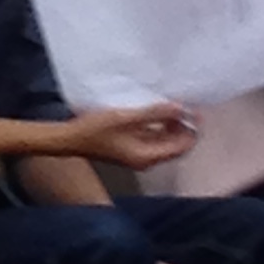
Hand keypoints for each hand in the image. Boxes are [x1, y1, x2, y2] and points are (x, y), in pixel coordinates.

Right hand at [60, 101, 199, 171]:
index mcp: (149, 156)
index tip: (194, 109)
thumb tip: (180, 108)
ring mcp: (138, 155)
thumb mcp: (126, 118)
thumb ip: (154, 114)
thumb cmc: (95, 129)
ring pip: (164, 141)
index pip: (182, 146)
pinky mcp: (130, 148)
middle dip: (183, 126)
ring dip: (170, 125)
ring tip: (170, 105)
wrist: (69, 139)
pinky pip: (152, 139)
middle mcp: (147, 159)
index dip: (191, 128)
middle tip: (184, 104)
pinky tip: (152, 112)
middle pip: (175, 145)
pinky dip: (157, 127)